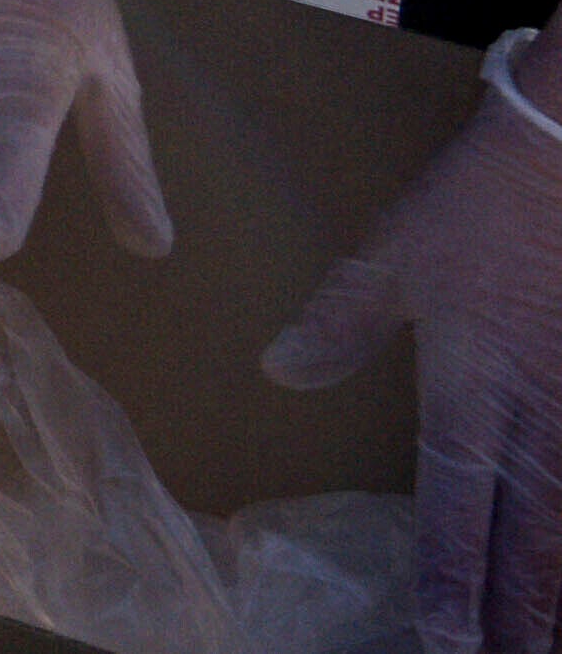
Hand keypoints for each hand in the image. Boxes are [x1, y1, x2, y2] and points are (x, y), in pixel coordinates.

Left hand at [277, 29, 561, 647]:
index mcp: (470, 387)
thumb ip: (337, 322)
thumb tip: (281, 372)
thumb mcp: (390, 257)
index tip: (446, 638)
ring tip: (546, 642)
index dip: (454, 578)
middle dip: (521, 614)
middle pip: (533, 538)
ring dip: (558, 588)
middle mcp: (535, 414)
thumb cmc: (474, 205)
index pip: (459, 505)